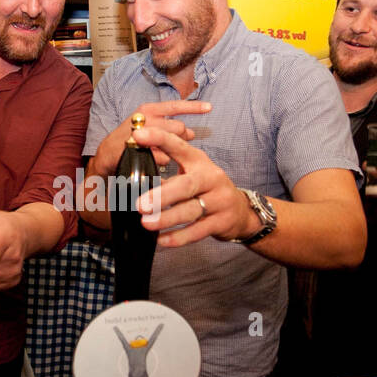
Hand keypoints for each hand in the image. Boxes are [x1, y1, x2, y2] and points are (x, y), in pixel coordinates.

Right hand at [89, 99, 209, 178]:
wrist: (107, 153)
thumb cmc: (130, 139)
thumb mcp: (147, 125)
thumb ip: (169, 126)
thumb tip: (192, 132)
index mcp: (149, 109)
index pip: (175, 105)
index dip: (194, 107)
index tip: (210, 107)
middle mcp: (146, 118)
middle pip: (179, 127)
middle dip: (182, 137)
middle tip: (174, 144)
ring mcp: (143, 133)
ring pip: (172, 141)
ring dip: (172, 149)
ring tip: (161, 152)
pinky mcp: (139, 148)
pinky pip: (163, 156)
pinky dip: (163, 161)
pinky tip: (155, 161)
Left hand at [130, 127, 258, 246]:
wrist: (240, 211)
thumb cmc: (207, 189)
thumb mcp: (191, 175)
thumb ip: (167, 177)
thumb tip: (135, 181)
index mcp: (199, 161)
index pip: (179, 146)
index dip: (159, 139)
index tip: (138, 135)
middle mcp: (211, 178)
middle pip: (186, 185)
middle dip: (162, 195)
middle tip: (140, 204)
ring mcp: (219, 200)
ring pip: (191, 210)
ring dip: (167, 218)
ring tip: (147, 224)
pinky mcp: (221, 222)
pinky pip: (197, 231)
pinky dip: (179, 237)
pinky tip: (162, 241)